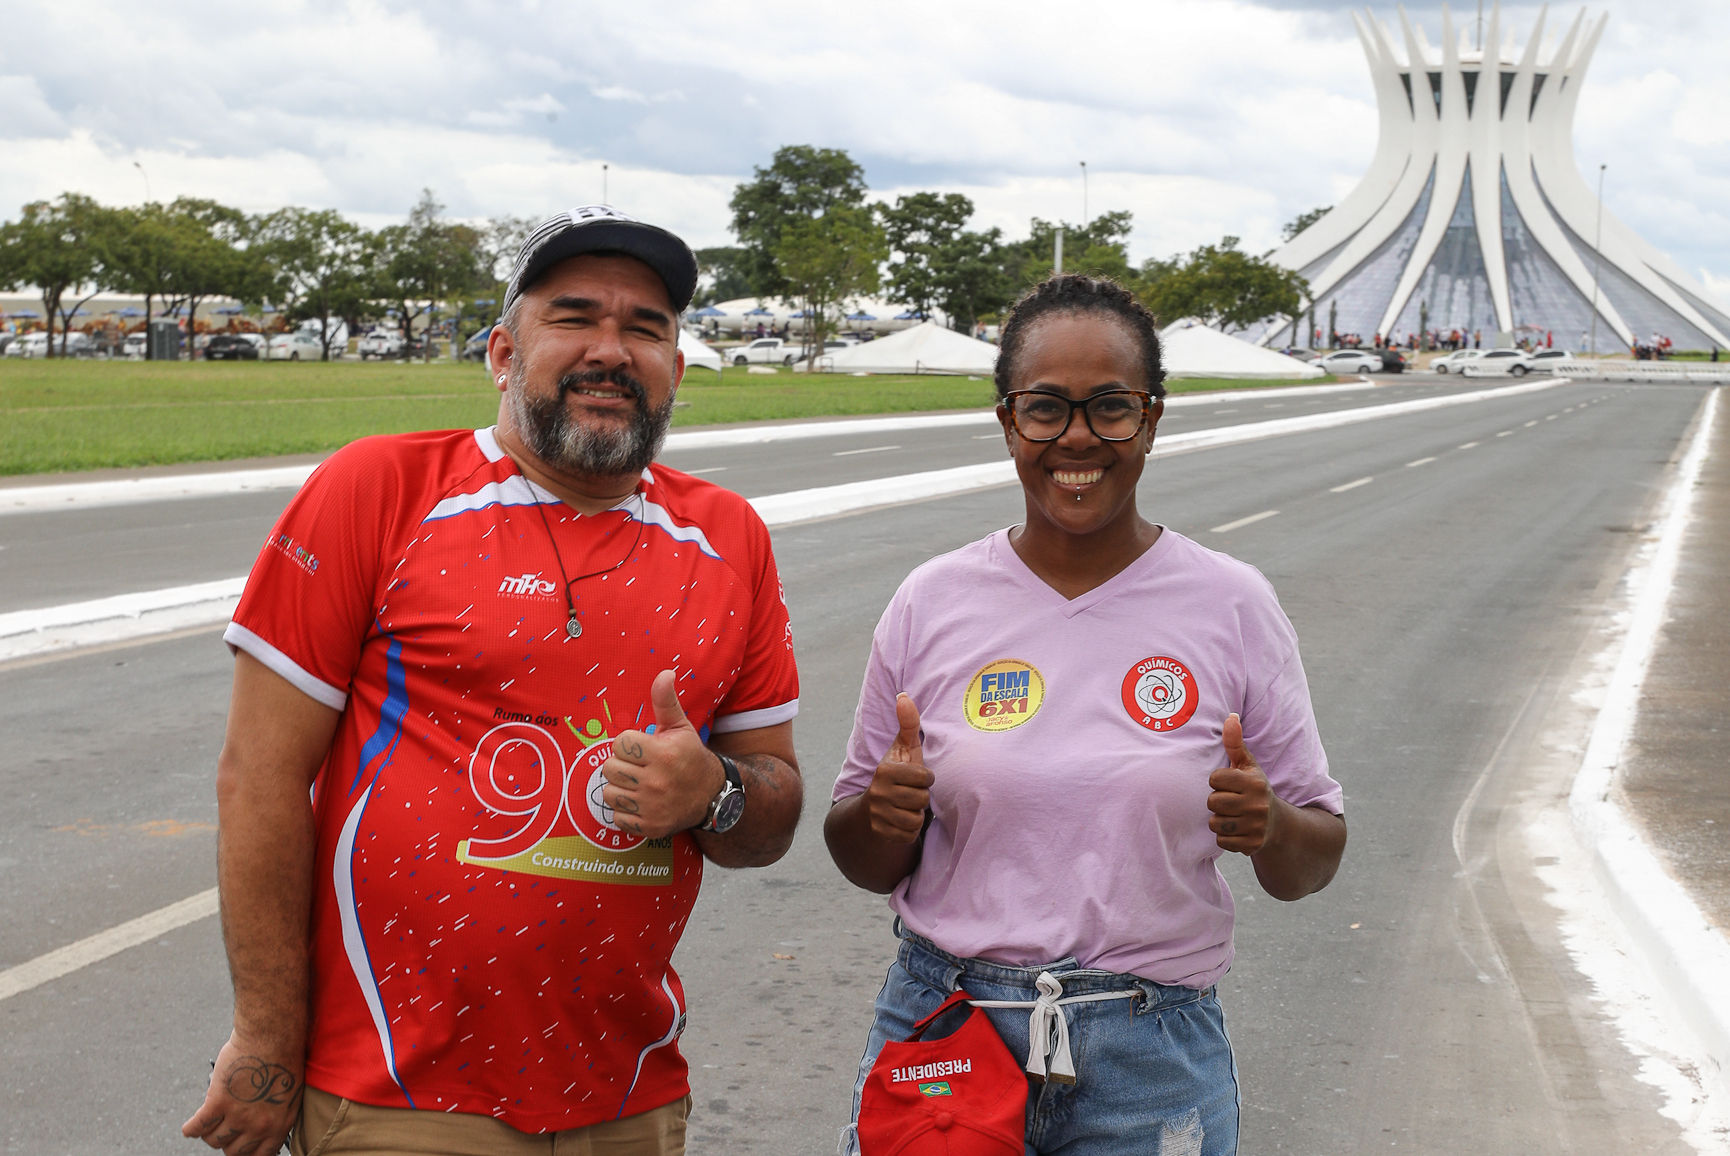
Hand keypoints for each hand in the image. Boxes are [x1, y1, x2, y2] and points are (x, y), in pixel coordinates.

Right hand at [181, 1032, 302, 1155]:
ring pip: (213, 1140)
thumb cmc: (283, 1056)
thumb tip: (262, 1129)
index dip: (246, 1152)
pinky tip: (190, 1126)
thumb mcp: (290, 1093)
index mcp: (280, 1123)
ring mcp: (238, 1115)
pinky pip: (197, 1127)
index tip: (239, 1146)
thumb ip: (277, 1114)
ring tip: (211, 1120)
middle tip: (225, 1129)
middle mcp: (259, 1125)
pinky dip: (190, 1128)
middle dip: (227, 1142)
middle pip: (233, 1151)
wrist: (272, 1034)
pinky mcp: (218, 1102)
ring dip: (210, 1132)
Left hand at [602, 670, 725, 837]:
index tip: (642, 749)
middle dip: (621, 766)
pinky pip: (617, 817)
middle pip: (609, 768)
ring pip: (609, 793)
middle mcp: (656, 781)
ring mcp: (652, 807)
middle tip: (638, 767)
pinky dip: (625, 812)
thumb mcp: (681, 727)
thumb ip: (666, 701)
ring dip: (620, 789)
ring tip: (638, 785)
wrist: (712, 796)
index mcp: (663, 754)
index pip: (619, 743)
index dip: (628, 744)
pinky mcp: (649, 827)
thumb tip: (665, 672)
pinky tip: (640, 803)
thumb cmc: (690, 757)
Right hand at [864, 694, 933, 843]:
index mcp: (884, 770)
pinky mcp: (881, 833)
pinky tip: (902, 820)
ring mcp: (877, 815)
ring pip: (916, 819)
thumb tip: (904, 695)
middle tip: (911, 792)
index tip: (916, 776)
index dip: (926, 777)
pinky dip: (910, 830)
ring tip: (907, 806)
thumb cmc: (896, 773)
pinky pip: (910, 835)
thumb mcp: (903, 748)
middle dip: (921, 797)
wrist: (871, 807)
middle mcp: (878, 793)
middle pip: (922, 800)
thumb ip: (908, 723)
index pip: (925, 777)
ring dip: (916, 814)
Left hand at [1207, 713, 1278, 854]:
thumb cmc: (1254, 789)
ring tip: (1233, 815)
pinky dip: (1225, 838)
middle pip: (1212, 802)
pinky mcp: (1253, 845)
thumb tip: (1231, 716)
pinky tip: (1237, 830)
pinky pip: (1221, 842)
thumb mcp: (1248, 765)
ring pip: (1215, 824)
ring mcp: (1256, 826)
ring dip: (1219, 820)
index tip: (1230, 784)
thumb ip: (1235, 743)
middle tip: (1231, 801)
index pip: (1215, 779)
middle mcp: (1257, 805)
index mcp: (1254, 783)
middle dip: (1217, 801)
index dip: (1218, 781)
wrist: (1277, 824)